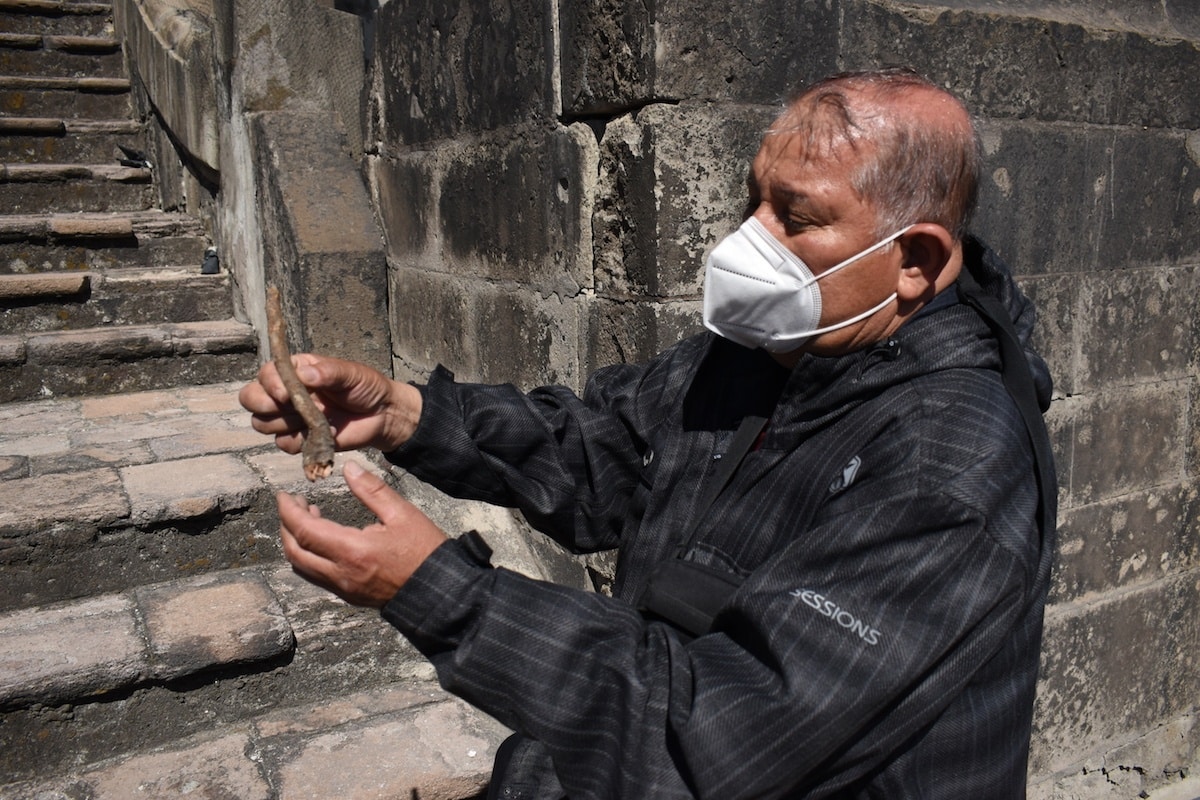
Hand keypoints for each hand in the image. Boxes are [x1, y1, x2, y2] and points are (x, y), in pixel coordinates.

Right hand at [239, 354, 421, 454]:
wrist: (383, 415)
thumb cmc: (366, 387)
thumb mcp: (351, 373)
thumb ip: (328, 372)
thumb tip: (306, 375)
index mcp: (296, 371)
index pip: (266, 374)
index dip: (269, 384)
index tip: (285, 394)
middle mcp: (287, 393)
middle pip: (251, 399)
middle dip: (263, 405)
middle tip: (287, 408)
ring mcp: (291, 417)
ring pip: (262, 423)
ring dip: (283, 424)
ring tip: (313, 419)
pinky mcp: (300, 438)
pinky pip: (283, 444)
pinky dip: (298, 442)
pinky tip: (320, 435)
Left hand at [277, 460, 447, 606]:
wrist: (439, 590)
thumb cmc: (424, 550)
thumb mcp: (402, 513)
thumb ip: (372, 490)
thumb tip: (349, 468)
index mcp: (353, 551)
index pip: (305, 530)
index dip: (289, 511)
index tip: (284, 495)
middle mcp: (341, 573)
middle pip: (295, 551)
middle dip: (286, 525)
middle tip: (293, 503)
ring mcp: (343, 588)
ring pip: (302, 567)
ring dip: (296, 542)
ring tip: (308, 518)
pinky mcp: (349, 595)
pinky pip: (316, 576)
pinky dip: (309, 555)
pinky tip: (323, 540)